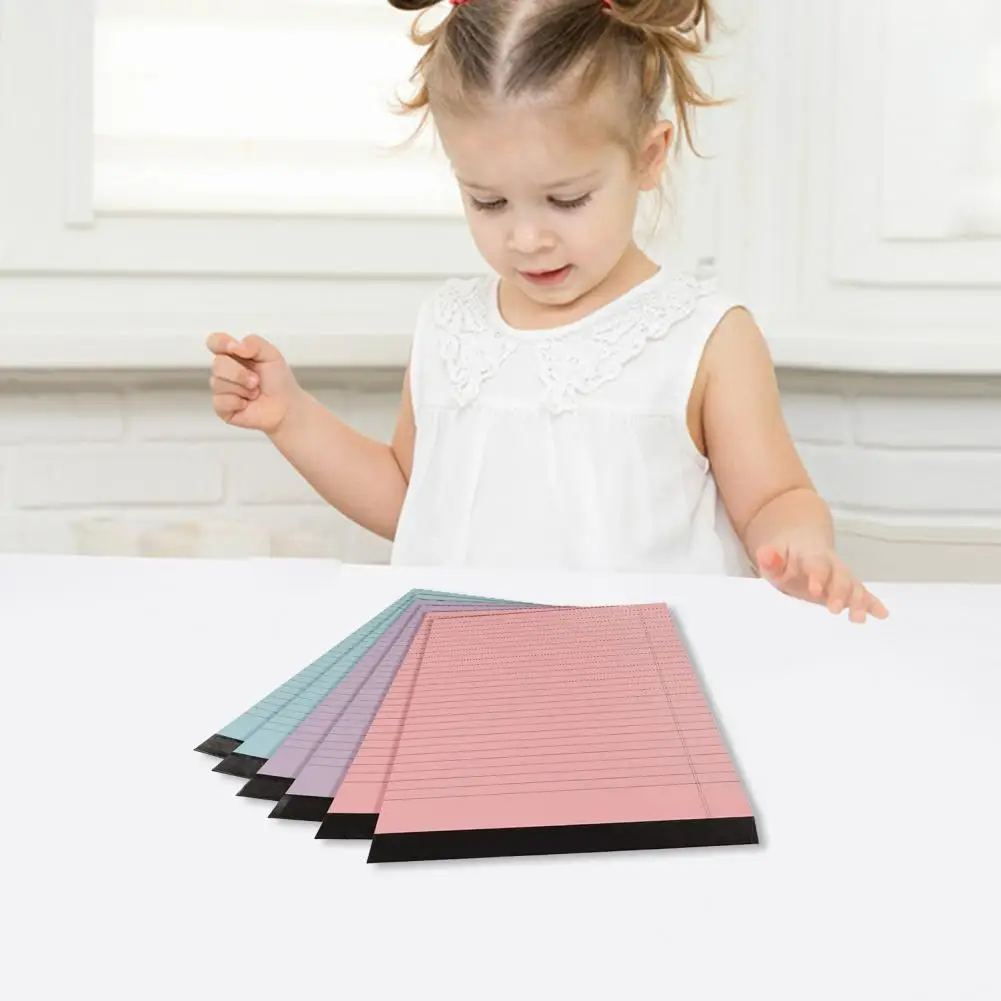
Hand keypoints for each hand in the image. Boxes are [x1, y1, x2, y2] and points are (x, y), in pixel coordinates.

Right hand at [205, 332, 304, 433]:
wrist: (285, 407)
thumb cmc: (278, 382)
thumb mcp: (272, 355)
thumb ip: (254, 343)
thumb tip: (234, 346)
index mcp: (234, 354)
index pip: (215, 342)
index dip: (220, 343)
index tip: (233, 348)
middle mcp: (225, 370)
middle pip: (217, 364)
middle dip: (239, 373)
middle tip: (256, 381)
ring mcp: (221, 389)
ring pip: (217, 383)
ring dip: (242, 388)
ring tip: (255, 393)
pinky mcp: (221, 408)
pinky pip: (220, 401)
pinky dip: (238, 402)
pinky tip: (247, 404)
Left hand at [755, 539, 887, 622]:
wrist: (801, 543)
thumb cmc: (784, 556)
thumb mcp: (772, 556)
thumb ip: (770, 558)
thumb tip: (764, 554)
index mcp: (811, 555)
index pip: (816, 563)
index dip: (817, 575)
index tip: (815, 590)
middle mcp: (831, 564)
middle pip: (840, 576)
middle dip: (839, 592)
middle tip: (835, 609)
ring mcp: (841, 575)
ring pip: (854, 585)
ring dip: (858, 601)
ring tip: (858, 619)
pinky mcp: (847, 586)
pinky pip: (863, 593)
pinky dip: (873, 603)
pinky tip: (882, 614)